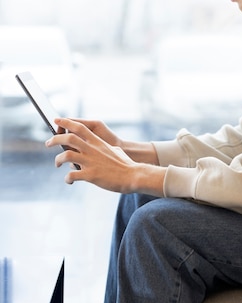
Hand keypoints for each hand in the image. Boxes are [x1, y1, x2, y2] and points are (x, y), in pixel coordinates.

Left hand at [46, 118, 165, 193]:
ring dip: (58, 159)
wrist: (133, 175)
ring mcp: (91, 162)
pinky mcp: (91, 175)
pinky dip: (67, 178)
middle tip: (48, 143)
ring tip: (57, 164)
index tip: (56, 121)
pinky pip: (72, 175)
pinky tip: (69, 181)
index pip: (79, 127)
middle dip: (55, 139)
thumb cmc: (125, 164)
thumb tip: (108, 148)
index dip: (66, 122)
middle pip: (69, 138)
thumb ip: (107, 148)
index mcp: (97, 142)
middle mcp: (92, 149)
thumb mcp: (115, 151)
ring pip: (67, 155)